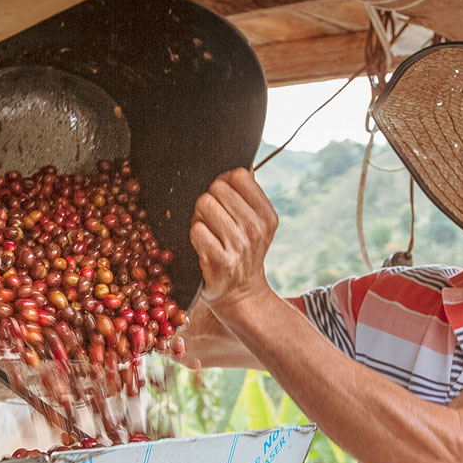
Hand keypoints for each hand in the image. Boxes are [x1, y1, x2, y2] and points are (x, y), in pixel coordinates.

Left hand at [190, 168, 277, 319]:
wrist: (242, 296)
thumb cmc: (244, 254)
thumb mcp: (257, 226)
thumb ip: (250, 196)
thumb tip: (243, 167)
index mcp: (267, 216)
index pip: (239, 176)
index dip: (225, 183)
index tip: (224, 200)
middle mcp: (256, 229)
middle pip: (217, 188)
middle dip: (210, 200)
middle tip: (213, 220)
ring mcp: (239, 245)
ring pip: (205, 205)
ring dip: (199, 217)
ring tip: (208, 232)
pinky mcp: (220, 261)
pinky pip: (197, 230)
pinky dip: (194, 235)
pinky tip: (203, 246)